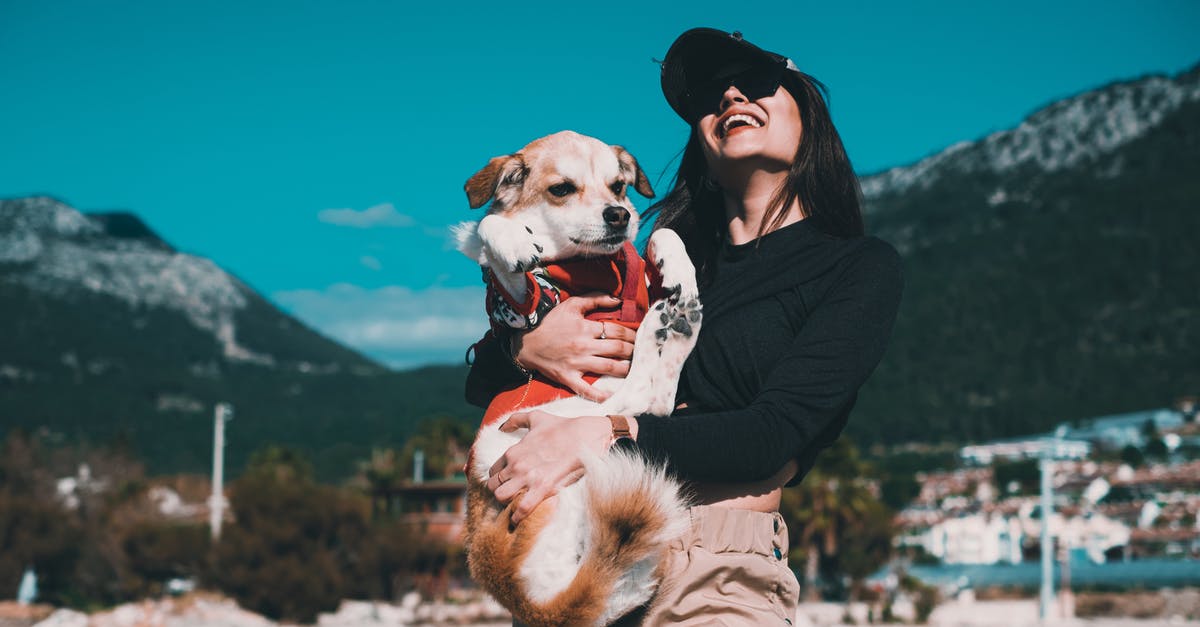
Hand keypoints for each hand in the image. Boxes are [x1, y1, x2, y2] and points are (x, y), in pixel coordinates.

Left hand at [486, 411, 609, 523]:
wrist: (586, 436)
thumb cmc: (563, 427)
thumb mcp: (536, 418)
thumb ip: (516, 420)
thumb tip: (502, 427)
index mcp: (513, 451)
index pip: (493, 472)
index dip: (499, 479)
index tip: (507, 483)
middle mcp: (516, 465)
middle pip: (494, 486)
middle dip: (500, 491)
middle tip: (511, 495)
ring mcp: (528, 477)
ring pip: (501, 497)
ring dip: (507, 503)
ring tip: (515, 504)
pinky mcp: (543, 488)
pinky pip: (521, 509)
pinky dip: (518, 516)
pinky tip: (519, 518)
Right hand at [513, 294, 636, 401]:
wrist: (527, 344)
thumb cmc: (550, 323)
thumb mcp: (571, 305)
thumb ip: (595, 298)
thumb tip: (618, 299)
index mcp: (585, 328)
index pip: (617, 330)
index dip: (631, 333)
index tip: (638, 336)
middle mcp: (584, 346)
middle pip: (617, 348)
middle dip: (633, 350)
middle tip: (640, 352)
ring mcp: (576, 364)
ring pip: (609, 367)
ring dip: (625, 368)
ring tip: (634, 368)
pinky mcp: (568, 378)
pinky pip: (586, 389)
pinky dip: (599, 395)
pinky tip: (612, 396)